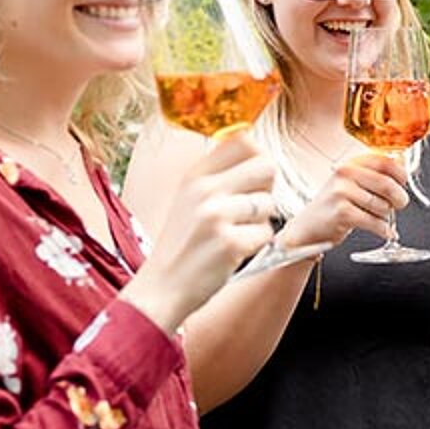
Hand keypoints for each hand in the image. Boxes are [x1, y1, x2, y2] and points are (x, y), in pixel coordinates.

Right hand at [121, 132, 277, 331]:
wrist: (161, 288)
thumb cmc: (182, 245)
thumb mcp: (188, 199)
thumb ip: (218, 177)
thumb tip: (259, 154)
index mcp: (195, 175)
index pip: (243, 140)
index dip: (258, 157)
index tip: (252, 177)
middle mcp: (204, 190)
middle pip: (266, 166)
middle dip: (267, 187)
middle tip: (251, 207)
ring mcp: (216, 216)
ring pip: (268, 203)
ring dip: (261, 221)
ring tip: (236, 233)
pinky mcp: (230, 243)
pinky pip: (265, 233)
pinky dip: (256, 244)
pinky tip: (234, 251)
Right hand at [278, 151, 410, 248]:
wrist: (309, 226)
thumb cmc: (334, 205)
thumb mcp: (353, 183)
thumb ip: (376, 173)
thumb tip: (403, 163)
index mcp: (351, 164)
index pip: (385, 162)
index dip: (401, 174)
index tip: (403, 183)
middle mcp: (345, 174)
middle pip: (386, 184)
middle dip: (399, 198)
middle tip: (400, 204)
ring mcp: (342, 192)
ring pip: (382, 205)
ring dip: (386, 216)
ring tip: (378, 218)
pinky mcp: (342, 212)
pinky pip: (374, 222)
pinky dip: (383, 229)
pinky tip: (383, 231)